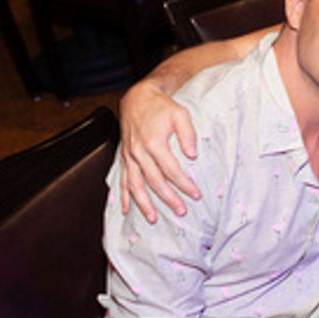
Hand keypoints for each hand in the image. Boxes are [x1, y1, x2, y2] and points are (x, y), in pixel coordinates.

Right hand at [118, 79, 201, 221]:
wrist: (137, 98)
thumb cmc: (162, 107)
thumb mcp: (180, 115)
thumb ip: (188, 134)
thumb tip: (193, 155)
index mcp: (154, 143)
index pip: (172, 170)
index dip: (184, 184)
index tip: (196, 195)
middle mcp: (138, 152)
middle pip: (154, 182)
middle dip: (168, 198)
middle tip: (181, 212)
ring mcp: (129, 156)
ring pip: (135, 185)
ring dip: (143, 204)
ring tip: (153, 218)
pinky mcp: (123, 157)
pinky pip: (121, 180)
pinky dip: (123, 196)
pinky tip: (125, 209)